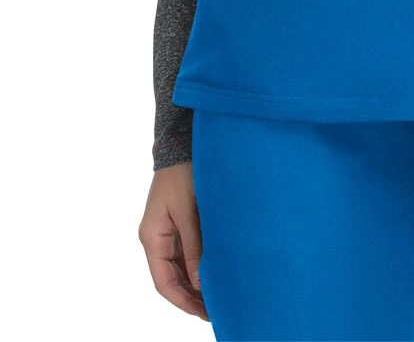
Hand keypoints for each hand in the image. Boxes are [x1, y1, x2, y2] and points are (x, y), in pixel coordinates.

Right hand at [138, 161, 208, 320]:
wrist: (181, 146)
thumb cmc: (182, 174)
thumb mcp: (188, 211)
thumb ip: (193, 247)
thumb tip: (199, 282)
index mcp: (152, 237)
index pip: (163, 281)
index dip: (182, 301)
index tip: (203, 313)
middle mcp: (156, 239)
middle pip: (170, 278)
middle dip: (190, 297)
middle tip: (214, 311)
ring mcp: (166, 233)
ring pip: (178, 268)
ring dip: (194, 284)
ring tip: (217, 298)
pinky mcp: (178, 225)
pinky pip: (185, 254)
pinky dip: (197, 267)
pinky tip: (213, 274)